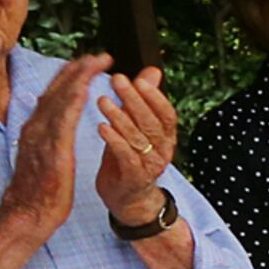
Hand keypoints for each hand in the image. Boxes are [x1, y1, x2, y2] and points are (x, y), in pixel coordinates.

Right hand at [0, 56, 107, 232]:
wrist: (27, 212)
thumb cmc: (39, 189)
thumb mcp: (44, 155)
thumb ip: (48, 134)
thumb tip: (53, 117)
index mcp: (36, 127)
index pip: (54, 94)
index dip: (71, 76)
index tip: (88, 62)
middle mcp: (36, 126)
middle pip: (57, 89)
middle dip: (77, 69)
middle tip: (98, 55)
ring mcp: (42, 137)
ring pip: (59, 99)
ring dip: (78, 78)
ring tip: (96, 62)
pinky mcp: (51, 150)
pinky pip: (62, 121)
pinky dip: (72, 102)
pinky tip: (85, 89)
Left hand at [92, 66, 179, 225]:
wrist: (128, 197)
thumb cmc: (130, 156)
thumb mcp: (138, 125)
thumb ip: (144, 99)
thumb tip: (153, 71)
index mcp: (165, 136)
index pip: (166, 114)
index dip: (154, 96)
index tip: (137, 78)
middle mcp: (162, 151)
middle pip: (152, 123)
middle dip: (134, 100)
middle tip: (117, 81)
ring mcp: (149, 166)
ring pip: (138, 138)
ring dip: (120, 117)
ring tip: (103, 101)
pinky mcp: (133, 178)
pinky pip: (126, 157)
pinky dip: (115, 141)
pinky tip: (102, 127)